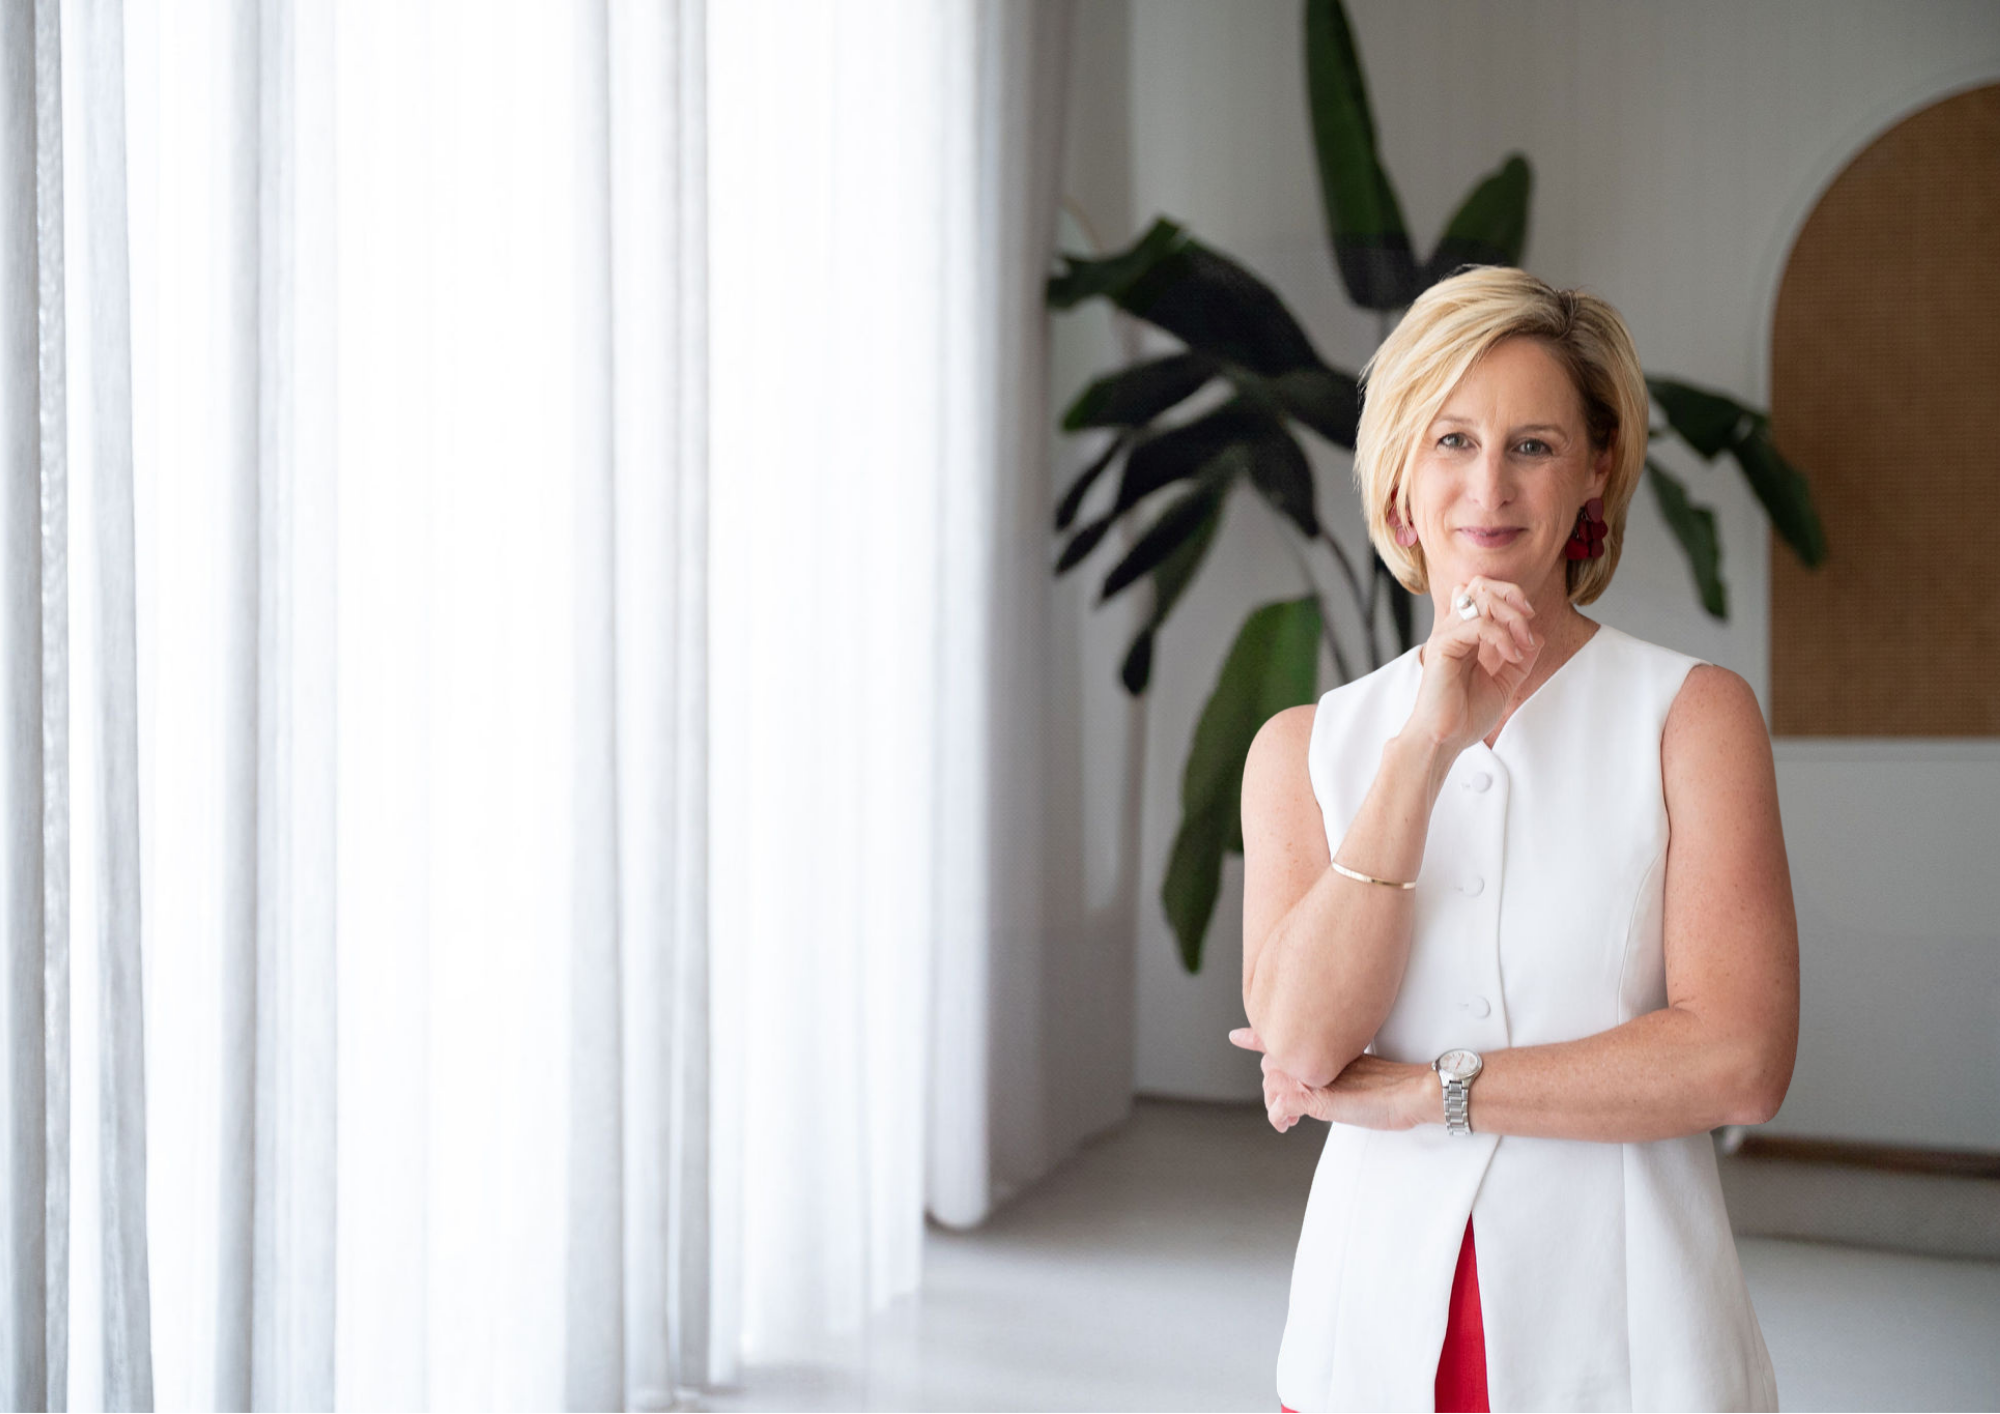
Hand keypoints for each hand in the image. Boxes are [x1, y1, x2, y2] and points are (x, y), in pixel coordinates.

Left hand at [1228, 1027, 1437, 1132]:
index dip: (1258, 1038)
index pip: (1285, 1040)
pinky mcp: (1320, 1098)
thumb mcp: (1356, 1076)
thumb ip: (1333, 1073)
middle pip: (1274, 1063)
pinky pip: (1283, 1104)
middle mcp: (1318, 1057)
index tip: (1238, 1036)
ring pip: (1274, 1082)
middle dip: (1273, 1085)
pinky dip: (1279, 1115)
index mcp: (1327, 1049)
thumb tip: (1319, 1085)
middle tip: (1285, 1108)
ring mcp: (1316, 1076)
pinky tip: (1285, 1124)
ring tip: (1287, 1118)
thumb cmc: (1394, 1089)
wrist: (1416, 1092)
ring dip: (1275, 1102)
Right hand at [1406, 576, 1541, 757]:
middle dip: (1513, 599)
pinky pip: (1477, 624)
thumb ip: (1521, 659)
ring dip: (1511, 618)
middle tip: (1527, 630)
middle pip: (1481, 584)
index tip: (1529, 625)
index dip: (1511, 598)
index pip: (1484, 591)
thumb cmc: (1465, 715)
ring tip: (1521, 647)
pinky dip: (1502, 637)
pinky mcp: (1443, 646)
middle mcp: (1454, 629)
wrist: (1445, 739)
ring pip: (1481, 598)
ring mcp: (1447, 635)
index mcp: (1465, 634)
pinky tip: (1511, 656)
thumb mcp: (1504, 682)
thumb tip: (1538, 636)